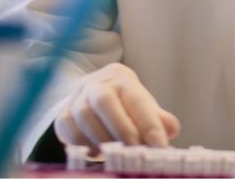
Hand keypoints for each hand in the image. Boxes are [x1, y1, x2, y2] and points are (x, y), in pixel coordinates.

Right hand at [54, 63, 180, 152]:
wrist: (90, 99)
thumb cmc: (124, 107)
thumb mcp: (144, 108)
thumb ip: (158, 119)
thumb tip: (171, 128)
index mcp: (121, 78)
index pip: (136, 98)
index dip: (149, 124)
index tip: (160, 147)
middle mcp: (95, 83)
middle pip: (104, 101)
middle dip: (122, 130)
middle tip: (137, 153)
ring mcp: (76, 98)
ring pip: (84, 116)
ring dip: (103, 140)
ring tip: (118, 156)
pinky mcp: (63, 115)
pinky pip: (69, 130)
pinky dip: (84, 145)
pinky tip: (98, 153)